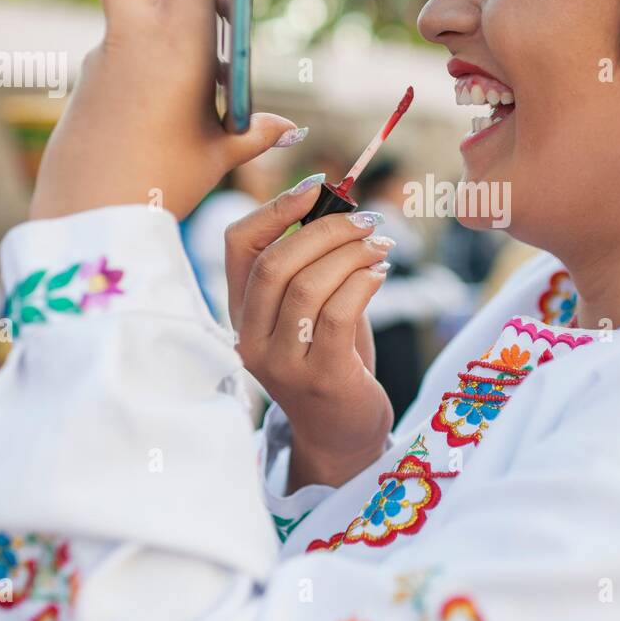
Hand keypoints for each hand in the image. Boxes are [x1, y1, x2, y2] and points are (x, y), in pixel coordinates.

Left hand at [30, 0, 298, 221]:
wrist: (86, 216)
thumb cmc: (160, 185)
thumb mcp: (218, 153)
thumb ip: (255, 131)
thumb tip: (286, 127)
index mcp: (176, 40)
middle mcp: (133, 33)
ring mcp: (104, 50)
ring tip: (209, 52)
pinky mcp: (90, 74)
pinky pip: (125, 38)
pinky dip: (154, 43)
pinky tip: (175, 93)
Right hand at [225, 181, 395, 491]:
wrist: (342, 433)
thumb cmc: (331, 359)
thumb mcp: (311, 310)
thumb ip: (316, 266)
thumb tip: (342, 209)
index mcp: (240, 313)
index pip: (239, 246)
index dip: (276, 208)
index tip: (317, 187)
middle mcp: (250, 338)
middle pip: (275, 264)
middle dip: (325, 230)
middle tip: (367, 220)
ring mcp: (280, 362)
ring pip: (307, 287)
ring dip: (351, 255)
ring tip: (381, 246)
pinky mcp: (319, 378)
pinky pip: (337, 315)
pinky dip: (362, 284)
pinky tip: (380, 275)